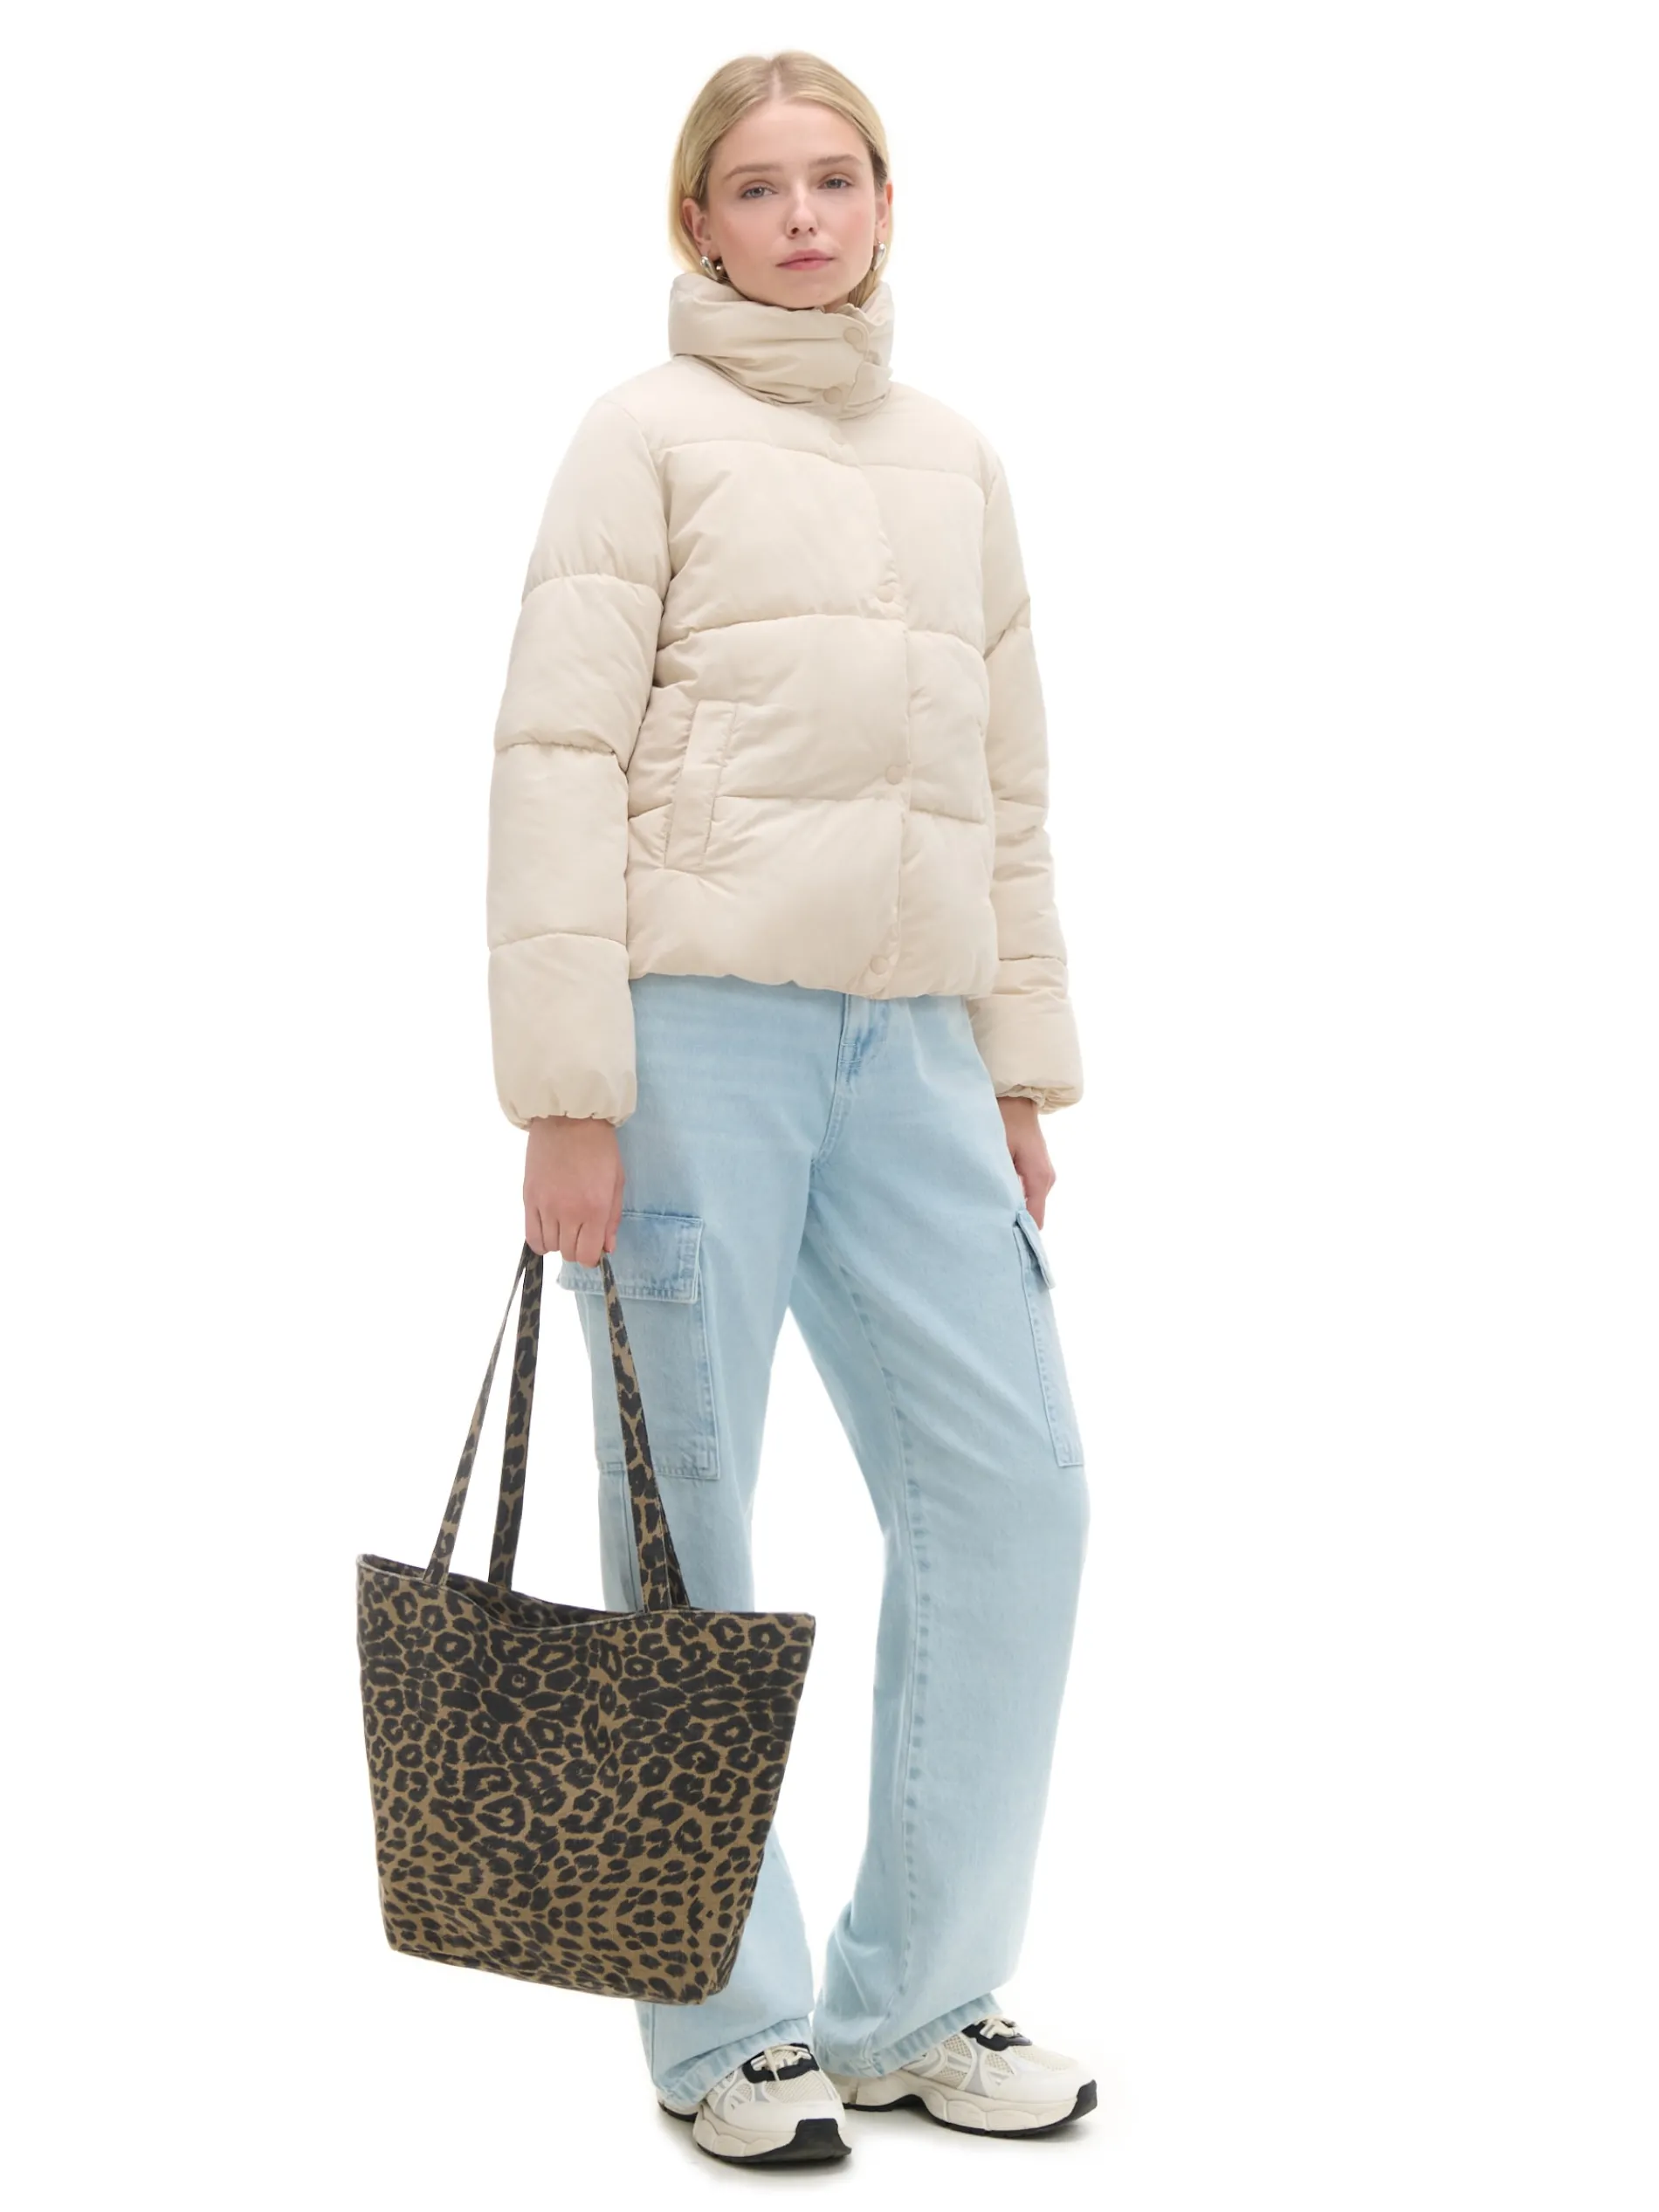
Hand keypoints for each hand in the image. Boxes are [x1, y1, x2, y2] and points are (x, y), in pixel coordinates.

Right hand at [523, 1116, 624, 1262]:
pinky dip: (540, 1240)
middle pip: (569, 1253)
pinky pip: (530, 1235)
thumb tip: (607, 1248)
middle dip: (577, 1249)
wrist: (569, 1120)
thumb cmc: (599, 1148)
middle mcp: (569, 1212)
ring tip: (564, 1226)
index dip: (592, 1257)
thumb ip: (612, 1219)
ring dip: (559, 1242)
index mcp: (595, 1209)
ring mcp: (545, 1206)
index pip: (588, 1255)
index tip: (594, 1248)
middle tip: (581, 1233)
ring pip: (549, 1246)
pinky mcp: (529, 1198)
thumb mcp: (616, 1182)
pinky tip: (548, 1230)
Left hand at [998, 1096, 1054, 1226]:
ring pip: (1028, 1204)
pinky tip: (993, 1195)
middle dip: (1012, 1221)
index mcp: (1039, 1178)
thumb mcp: (996, 1153)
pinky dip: (1012, 1197)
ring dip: (1010, 1207)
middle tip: (985, 1228)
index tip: (1001, 1247)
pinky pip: (1026, 1192)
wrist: (1015, 1096)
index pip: (1035, 1220)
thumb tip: (995, 1213)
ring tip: (986, 1212)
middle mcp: (1046, 1179)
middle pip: (1031, 1214)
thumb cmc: (1002, 1121)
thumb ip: (998, 1183)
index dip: (1020, 1235)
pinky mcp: (1037, 1169)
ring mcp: (1044, 1174)